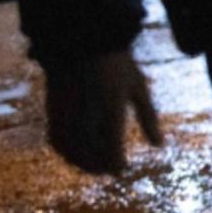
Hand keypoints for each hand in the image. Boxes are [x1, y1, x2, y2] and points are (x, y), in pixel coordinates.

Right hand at [43, 49, 163, 174]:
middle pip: (90, 152)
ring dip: (81, 163)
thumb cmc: (117, 63)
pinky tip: (75, 155)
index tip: (122, 169)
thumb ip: (148, 117)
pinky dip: (65, 152)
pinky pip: (55, 140)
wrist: (81, 40)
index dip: (116, 163)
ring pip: (70, 150)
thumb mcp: (138, 87)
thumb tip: (159, 145)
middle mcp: (86, 112)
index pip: (112, 146)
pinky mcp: (52, 110)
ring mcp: (67, 112)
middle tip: (109, 172)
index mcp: (111, 106)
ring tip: (94, 168)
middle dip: (99, 166)